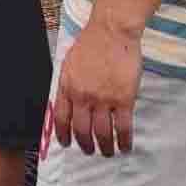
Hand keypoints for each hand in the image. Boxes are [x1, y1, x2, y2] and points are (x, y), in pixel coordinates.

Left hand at [53, 18, 140, 154]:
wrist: (111, 33)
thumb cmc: (90, 44)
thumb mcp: (69, 64)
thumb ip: (68, 84)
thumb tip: (67, 102)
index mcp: (67, 86)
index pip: (60, 118)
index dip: (63, 134)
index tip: (66, 144)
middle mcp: (82, 96)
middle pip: (81, 129)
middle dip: (85, 145)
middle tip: (89, 151)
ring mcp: (103, 99)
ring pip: (102, 133)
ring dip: (105, 147)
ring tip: (108, 152)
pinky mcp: (123, 100)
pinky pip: (123, 128)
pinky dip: (124, 141)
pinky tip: (125, 146)